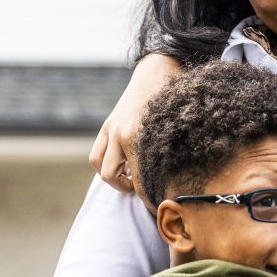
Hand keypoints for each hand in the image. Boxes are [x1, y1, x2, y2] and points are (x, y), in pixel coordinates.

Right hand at [90, 53, 183, 193]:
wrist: (159, 69)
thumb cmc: (175, 100)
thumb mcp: (178, 128)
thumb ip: (172, 155)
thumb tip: (178, 184)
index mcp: (139, 138)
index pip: (140, 181)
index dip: (149, 199)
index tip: (159, 206)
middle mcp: (121, 134)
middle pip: (112, 177)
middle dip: (129, 189)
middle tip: (146, 192)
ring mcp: (111, 128)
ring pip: (100, 166)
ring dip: (113, 177)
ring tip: (132, 179)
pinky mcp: (107, 124)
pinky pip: (97, 153)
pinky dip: (107, 164)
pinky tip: (126, 165)